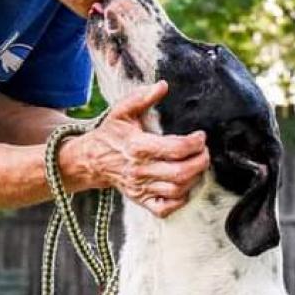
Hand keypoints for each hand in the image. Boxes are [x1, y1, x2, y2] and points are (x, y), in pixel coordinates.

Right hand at [79, 81, 209, 216]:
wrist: (91, 161)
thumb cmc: (110, 135)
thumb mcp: (122, 111)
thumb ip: (142, 97)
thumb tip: (163, 85)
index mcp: (138, 147)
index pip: (175, 148)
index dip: (194, 143)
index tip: (200, 136)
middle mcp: (140, 170)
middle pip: (181, 173)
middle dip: (200, 162)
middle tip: (204, 152)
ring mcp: (141, 188)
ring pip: (176, 191)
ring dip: (193, 179)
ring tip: (196, 166)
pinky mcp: (140, 200)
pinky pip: (164, 209)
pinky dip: (179, 201)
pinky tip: (183, 187)